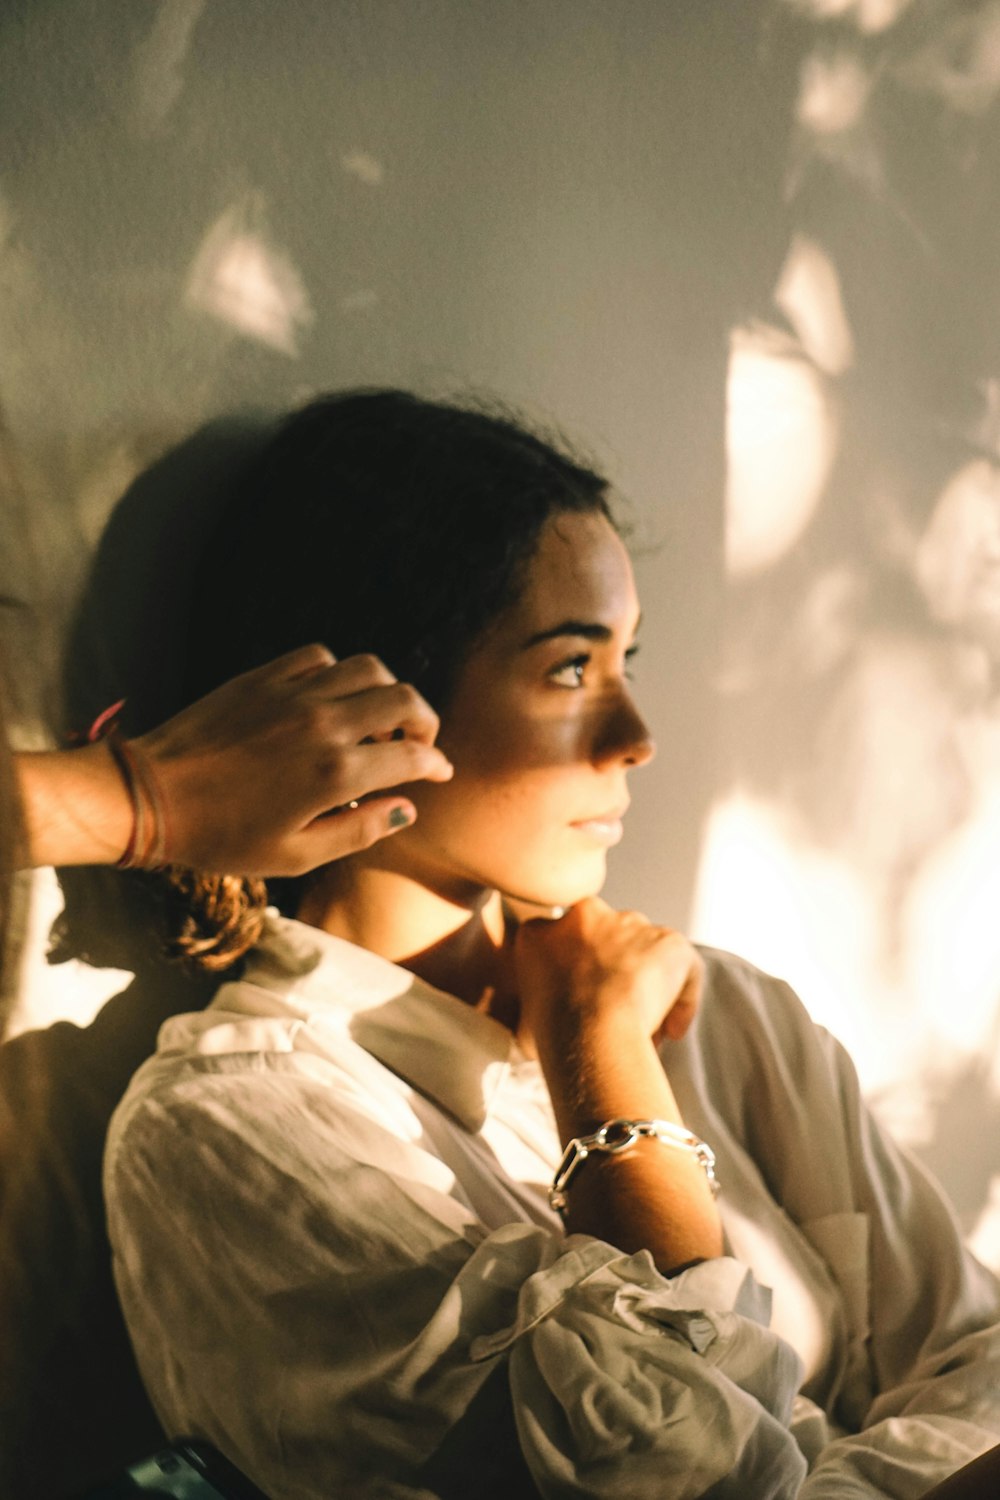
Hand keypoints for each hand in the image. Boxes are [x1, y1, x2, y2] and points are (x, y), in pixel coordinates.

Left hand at [133, 644, 452, 874]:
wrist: (152, 796)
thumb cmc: (222, 837)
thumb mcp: (297, 855)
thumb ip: (360, 830)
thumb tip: (406, 809)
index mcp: (336, 772)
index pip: (412, 756)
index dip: (436, 764)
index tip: (439, 772)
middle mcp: (322, 723)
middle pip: (403, 699)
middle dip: (424, 720)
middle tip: (418, 741)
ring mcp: (292, 694)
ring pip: (367, 668)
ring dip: (385, 691)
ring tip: (378, 717)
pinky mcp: (263, 677)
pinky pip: (319, 657)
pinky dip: (337, 672)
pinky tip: (329, 698)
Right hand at [512, 896, 702, 1058]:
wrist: (590, 1029)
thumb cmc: (552, 1032)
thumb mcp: (521, 1019)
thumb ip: (535, 1009)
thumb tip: (537, 1030)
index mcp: (543, 931)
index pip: (560, 943)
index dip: (576, 975)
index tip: (582, 1002)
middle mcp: (587, 915)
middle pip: (608, 942)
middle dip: (614, 974)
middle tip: (615, 1015)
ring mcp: (631, 924)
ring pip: (646, 955)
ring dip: (649, 987)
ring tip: (646, 1030)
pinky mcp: (669, 941)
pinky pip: (684, 969)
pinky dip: (683, 1001)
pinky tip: (670, 1031)